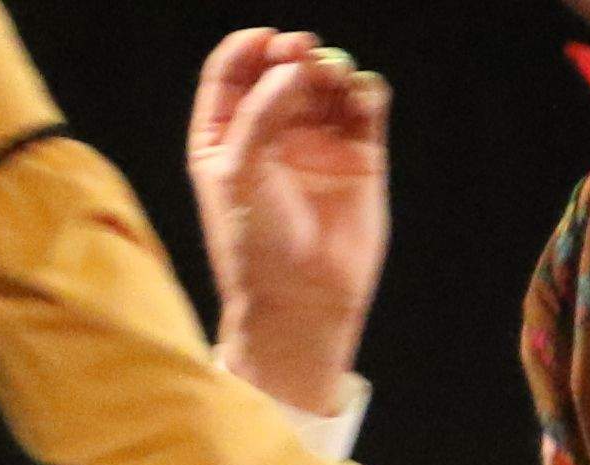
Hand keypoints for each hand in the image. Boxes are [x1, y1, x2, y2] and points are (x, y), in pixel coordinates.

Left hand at [193, 31, 387, 419]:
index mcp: (223, 141)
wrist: (300, 300)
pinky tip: (359, 94)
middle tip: (300, 52)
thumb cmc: (255, 245)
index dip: (247, 49)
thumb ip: (260, 112)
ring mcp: (317, 143)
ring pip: (327, 82)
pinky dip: (364, 89)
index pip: (230, 75)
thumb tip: (293, 66)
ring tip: (330, 74)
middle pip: (282, 70)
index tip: (264, 39)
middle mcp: (270, 136)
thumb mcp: (239, 173)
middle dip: (292, 53)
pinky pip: (365, 105)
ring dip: (331, 67)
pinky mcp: (360, 156)